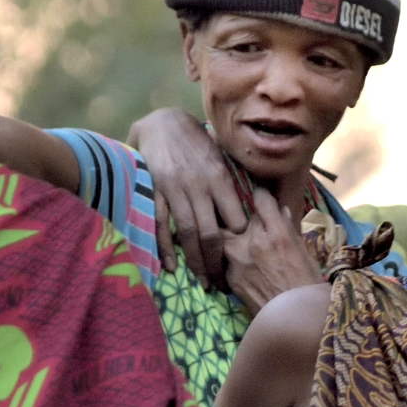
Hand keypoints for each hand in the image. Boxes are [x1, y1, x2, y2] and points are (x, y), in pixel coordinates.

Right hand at [130, 107, 242, 283]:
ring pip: (188, 233)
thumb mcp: (221, 158)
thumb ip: (231, 185)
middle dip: (218, 262)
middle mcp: (200, 186)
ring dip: (196, 261)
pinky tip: (172, 266)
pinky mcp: (155, 192)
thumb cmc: (198, 142)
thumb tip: (251, 210)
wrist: (162, 123)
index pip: (234, 217)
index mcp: (220, 178)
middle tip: (223, 283)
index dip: (240, 241)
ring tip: (203, 281)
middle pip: (212, 233)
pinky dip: (166, 248)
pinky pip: (162, 224)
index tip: (245, 258)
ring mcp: (176, 190)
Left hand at [223, 188, 325, 315]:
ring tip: (236, 245)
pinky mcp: (229, 277)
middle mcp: (253, 241)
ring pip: (224, 238)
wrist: (294, 320)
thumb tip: (280, 211)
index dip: (261, 197)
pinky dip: (230, 261)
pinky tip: (240, 268)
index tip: (260, 199)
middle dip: (238, 218)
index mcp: (277, 233)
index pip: (261, 199)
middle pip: (236, 216)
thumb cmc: (307, 285)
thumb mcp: (304, 253)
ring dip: (229, 239)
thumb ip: (288, 230)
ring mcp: (237, 260)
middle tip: (242, 222)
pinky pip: (225, 261)